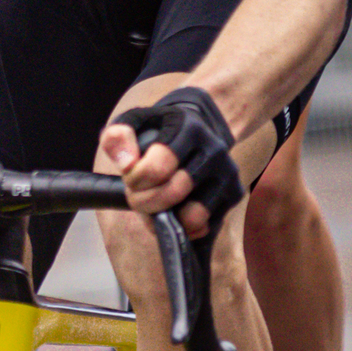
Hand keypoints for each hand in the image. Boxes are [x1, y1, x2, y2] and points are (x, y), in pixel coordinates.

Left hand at [98, 84, 241, 238]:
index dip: (135, 180)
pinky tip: (173, 211)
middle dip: (145, 201)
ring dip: (166, 218)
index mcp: (189, 129)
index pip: (156, 168)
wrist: (198, 127)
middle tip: (136, 195)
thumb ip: (117, 138)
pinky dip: (183, 226)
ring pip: (192, 216)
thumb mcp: (133, 124)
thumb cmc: (160, 129)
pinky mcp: (234, 194)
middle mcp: (214, 150)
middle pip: (173, 193)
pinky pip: (204, 227)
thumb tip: (126, 164)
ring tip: (155, 205)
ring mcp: (227, 174)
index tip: (129, 177)